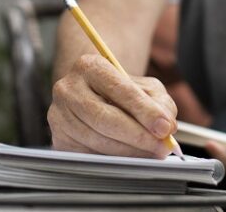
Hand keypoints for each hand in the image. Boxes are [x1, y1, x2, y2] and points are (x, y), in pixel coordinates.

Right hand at [47, 53, 177, 157]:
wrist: (92, 95)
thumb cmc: (120, 91)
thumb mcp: (144, 87)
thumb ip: (159, 103)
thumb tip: (166, 126)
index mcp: (89, 66)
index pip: (120, 90)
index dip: (145, 111)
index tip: (165, 128)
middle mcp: (68, 88)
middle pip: (106, 118)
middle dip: (139, 136)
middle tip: (162, 147)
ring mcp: (59, 114)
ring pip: (98, 140)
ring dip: (130, 151)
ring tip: (151, 153)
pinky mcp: (59, 138)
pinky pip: (89, 155)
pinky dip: (114, 159)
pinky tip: (130, 156)